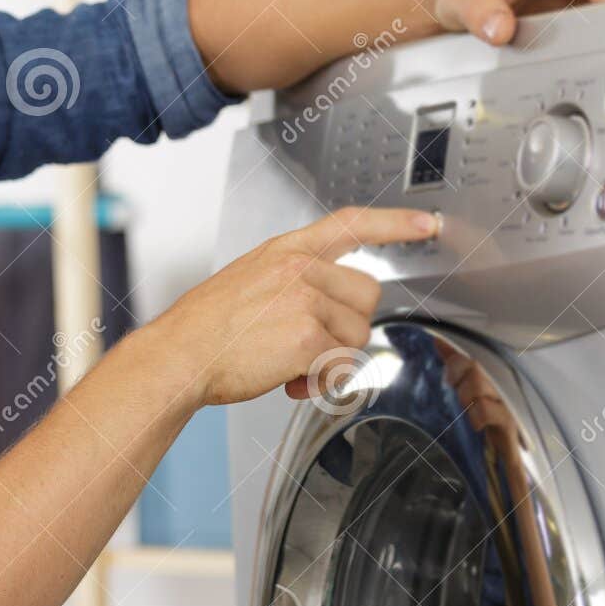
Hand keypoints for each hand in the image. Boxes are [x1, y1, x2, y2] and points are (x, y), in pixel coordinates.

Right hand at [158, 206, 437, 408]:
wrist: (179, 355)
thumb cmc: (204, 329)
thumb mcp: (248, 280)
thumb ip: (291, 282)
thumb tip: (329, 311)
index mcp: (284, 250)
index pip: (350, 224)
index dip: (393, 223)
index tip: (425, 223)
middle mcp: (298, 268)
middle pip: (367, 293)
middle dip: (347, 324)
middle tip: (311, 342)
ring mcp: (305, 299)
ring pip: (356, 334)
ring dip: (331, 358)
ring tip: (290, 364)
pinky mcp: (309, 337)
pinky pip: (340, 365)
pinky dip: (320, 382)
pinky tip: (288, 379)